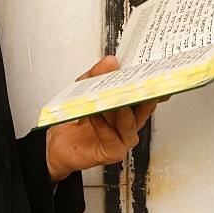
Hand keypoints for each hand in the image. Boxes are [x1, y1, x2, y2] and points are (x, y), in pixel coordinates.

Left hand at [44, 56, 160, 180]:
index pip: (148, 95)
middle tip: (141, 81)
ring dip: (122, 110)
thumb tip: (110, 61)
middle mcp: (131, 122)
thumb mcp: (83, 87)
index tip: (155, 71)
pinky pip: (110, 137)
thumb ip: (96, 74)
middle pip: (145, 108)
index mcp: (130, 107)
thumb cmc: (76, 118)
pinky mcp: (113, 151)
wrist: (58, 144)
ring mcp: (124, 138)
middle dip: (144, 94)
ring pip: (130, 123)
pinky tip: (94, 115)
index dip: (155, 85)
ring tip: (116, 99)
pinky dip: (102, 125)